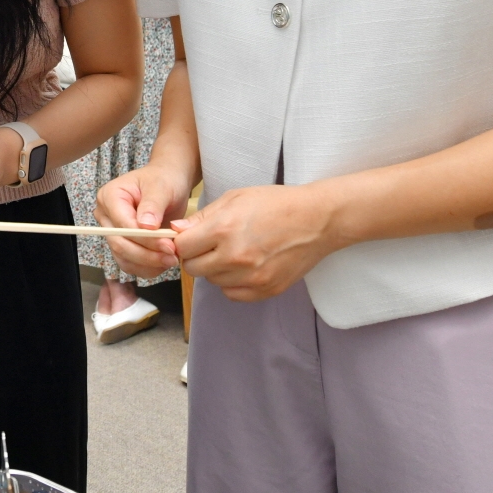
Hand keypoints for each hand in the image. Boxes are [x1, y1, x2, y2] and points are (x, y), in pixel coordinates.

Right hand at [94, 163, 190, 278]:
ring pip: (123, 258)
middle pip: (119, 244)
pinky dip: (147, 268)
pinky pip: (130, 263)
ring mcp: (113, 232)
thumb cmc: (164, 180)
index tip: (169, 245)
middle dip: (147, 255)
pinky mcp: (123, 244)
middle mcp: (106, 216)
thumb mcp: (161, 187)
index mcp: (109, 197)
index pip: (123, 225)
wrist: (169, 183)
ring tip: (171, 260)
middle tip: (172, 257)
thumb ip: (153, 205)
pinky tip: (164, 262)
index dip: (145, 239)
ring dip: (147, 265)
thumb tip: (146, 226)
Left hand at [173, 184, 340, 301]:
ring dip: (215, 269)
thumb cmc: (276, 203)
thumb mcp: (235, 198)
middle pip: (193, 268)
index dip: (183, 242)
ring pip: (212, 281)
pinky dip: (233, 283)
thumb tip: (175, 231)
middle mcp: (235, 257)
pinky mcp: (265, 290)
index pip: (182, 248)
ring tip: (233, 251)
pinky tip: (245, 265)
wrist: (317, 220)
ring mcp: (251, 277)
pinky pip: (232, 293)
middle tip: (210, 245)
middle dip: (196, 256)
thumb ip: (202, 217)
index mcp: (224, 229)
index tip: (190, 238)